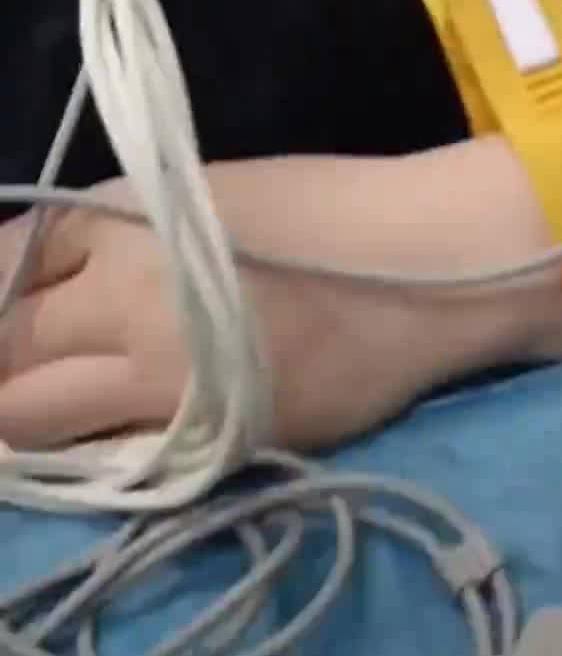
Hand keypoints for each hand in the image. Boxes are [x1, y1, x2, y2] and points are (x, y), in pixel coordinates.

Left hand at [0, 147, 551, 453]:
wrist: (424, 266)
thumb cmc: (319, 211)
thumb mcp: (196, 194)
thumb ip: (110, 239)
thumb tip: (40, 286)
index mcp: (121, 218)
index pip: (4, 262)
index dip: (0, 287)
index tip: (18, 302)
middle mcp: (119, 299)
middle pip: (2, 350)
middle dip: (2, 355)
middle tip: (32, 359)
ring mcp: (155, 380)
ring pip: (24, 422)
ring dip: (23, 414)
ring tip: (56, 403)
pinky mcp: (199, 443)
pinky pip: (98, 461)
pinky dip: (83, 452)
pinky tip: (106, 433)